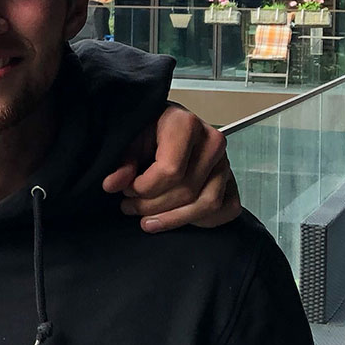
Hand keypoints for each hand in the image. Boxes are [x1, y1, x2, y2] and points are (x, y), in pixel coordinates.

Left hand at [102, 103, 240, 231]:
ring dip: (172, 219)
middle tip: (130, 205)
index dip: (144, 188)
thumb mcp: (130, 140)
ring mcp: (226, 162)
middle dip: (152, 206)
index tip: (127, 189)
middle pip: (186, 191)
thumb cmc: (149, 132)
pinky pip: (225, 210)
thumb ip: (121, 163)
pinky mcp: (232, 181)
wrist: (166, 128)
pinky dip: (200, 220)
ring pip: (206, 204)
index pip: (170, 171)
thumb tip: (112, 185)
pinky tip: (174, 217)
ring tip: (147, 219)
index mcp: (187, 124)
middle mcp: (213, 141)